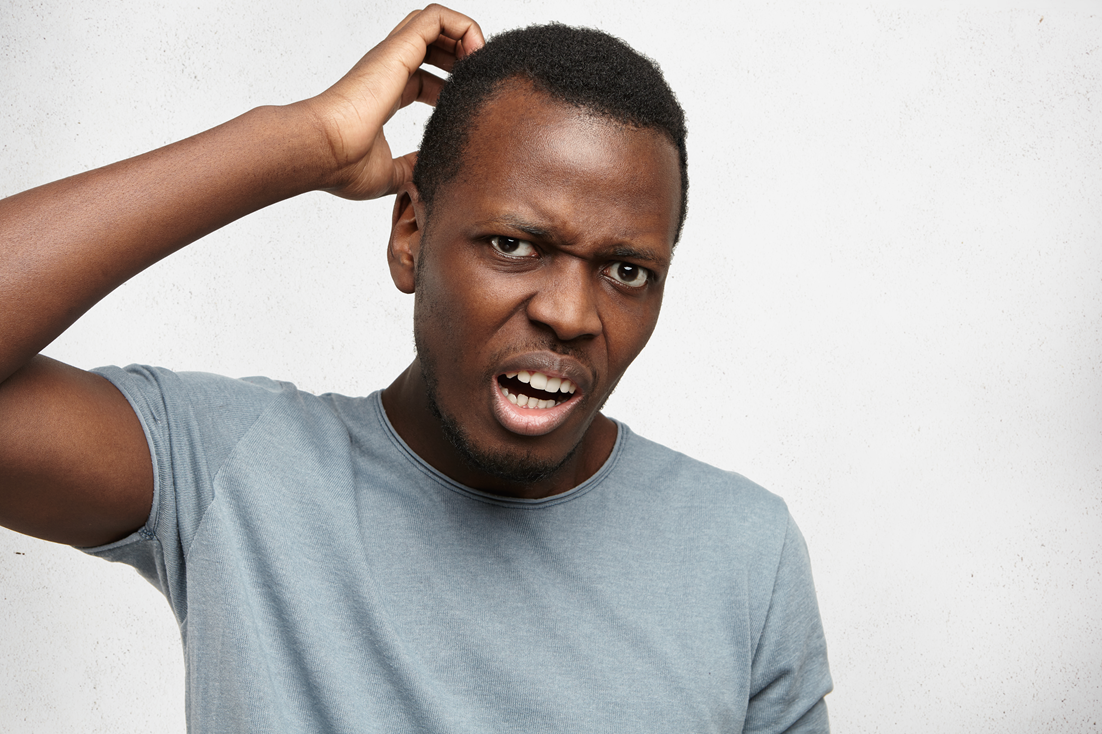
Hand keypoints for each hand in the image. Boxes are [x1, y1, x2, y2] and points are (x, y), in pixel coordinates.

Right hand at [304, 4, 483, 200]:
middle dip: (461, 56)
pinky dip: (462, 27)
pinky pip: (437, 18)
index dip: (451, 87)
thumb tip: (425, 175)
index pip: (424, 78)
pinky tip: (476, 52)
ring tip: (480, 63)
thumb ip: (410, 169)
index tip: (468, 106)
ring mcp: (393, 57)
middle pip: (430, 44)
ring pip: (434, 23)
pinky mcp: (399, 49)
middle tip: (479, 81)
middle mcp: (389, 71)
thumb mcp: (390, 174)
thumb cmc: (342, 165)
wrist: (323, 152)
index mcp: (386, 95)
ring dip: (464, 36)